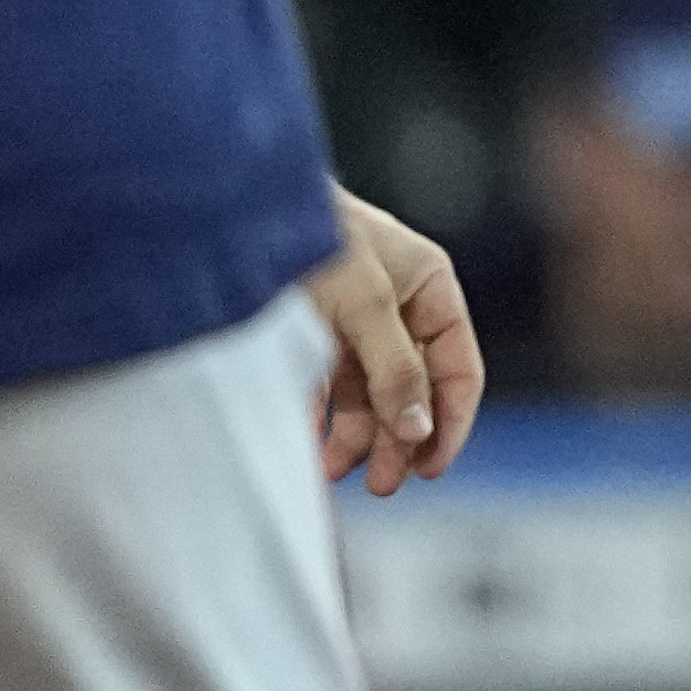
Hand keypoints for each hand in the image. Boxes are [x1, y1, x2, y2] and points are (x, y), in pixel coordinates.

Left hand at [300, 187, 487, 492]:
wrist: (233, 206)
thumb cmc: (311, 235)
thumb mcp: (363, 303)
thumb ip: (395, 369)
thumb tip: (419, 430)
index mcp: (429, 288)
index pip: (457, 369)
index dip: (451, 422)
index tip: (430, 469)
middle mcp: (396, 309)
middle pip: (412, 391)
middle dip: (397, 440)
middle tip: (381, 485)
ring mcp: (352, 323)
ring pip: (366, 397)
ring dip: (355, 438)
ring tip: (330, 471)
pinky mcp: (310, 333)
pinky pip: (322, 390)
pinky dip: (316, 421)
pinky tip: (302, 446)